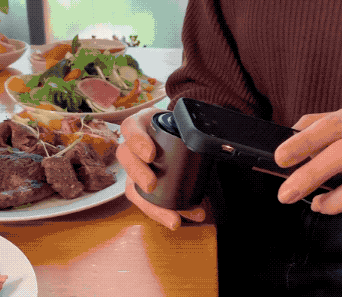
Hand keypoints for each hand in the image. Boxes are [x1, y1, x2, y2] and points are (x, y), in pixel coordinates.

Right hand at [117, 107, 205, 229]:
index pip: (130, 128)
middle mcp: (131, 148)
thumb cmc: (175, 128)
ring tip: (173, 219)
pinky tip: (180, 220)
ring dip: (152, 207)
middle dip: (139, 175)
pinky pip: (147, 203)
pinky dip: (164, 214)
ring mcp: (134, 169)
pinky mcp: (140, 187)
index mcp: (139, 125)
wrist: (175, 134)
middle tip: (152, 184)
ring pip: (132, 188)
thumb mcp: (178, 121)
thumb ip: (191, 128)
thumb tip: (216, 144)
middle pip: (125, 159)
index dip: (138, 142)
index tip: (151, 154)